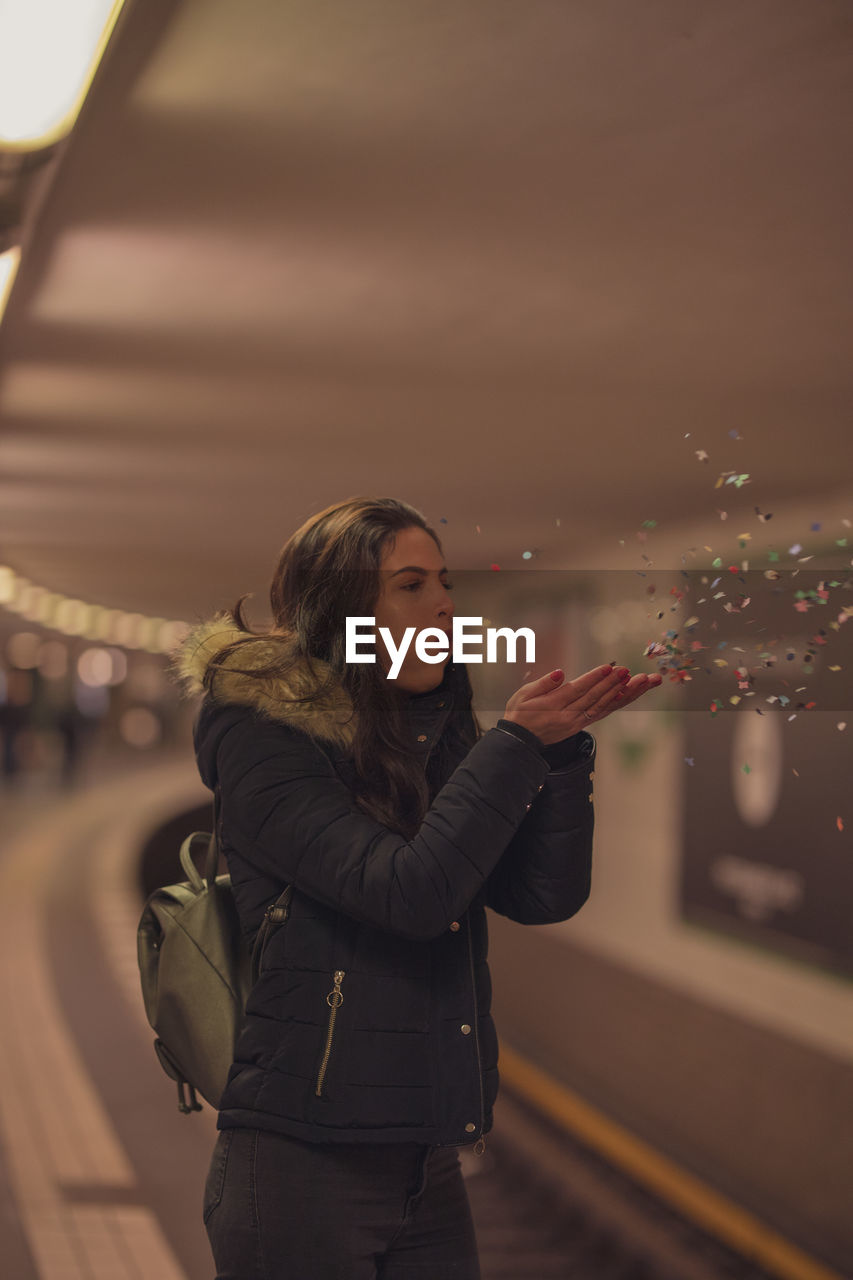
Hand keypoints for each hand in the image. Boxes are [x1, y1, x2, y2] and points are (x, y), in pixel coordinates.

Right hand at [502, 663, 662, 746]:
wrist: (521, 741)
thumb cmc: (520, 713)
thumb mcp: (523, 695)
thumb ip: (543, 684)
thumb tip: (560, 673)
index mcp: (554, 706)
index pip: (578, 690)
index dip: (595, 678)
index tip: (609, 667)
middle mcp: (569, 716)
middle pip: (595, 698)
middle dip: (613, 683)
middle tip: (628, 671)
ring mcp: (577, 722)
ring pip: (604, 706)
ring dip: (623, 693)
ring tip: (639, 681)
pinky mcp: (582, 724)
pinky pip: (602, 713)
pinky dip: (616, 703)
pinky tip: (629, 693)